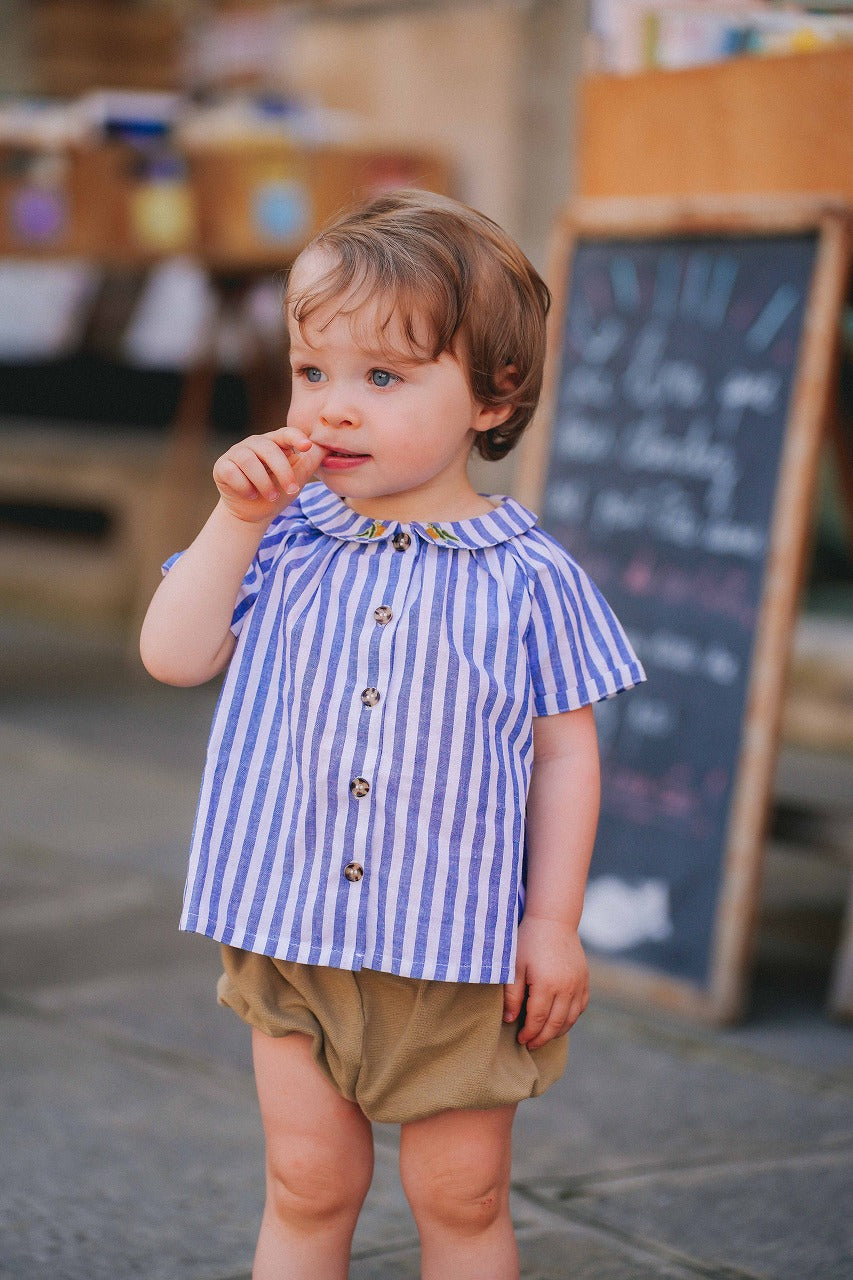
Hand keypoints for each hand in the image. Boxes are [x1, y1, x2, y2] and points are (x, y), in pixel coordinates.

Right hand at [213, 427, 327, 523]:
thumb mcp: (296, 479)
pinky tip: (250, 494)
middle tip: (292, 490)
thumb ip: (310, 462)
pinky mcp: (222, 467)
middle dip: (283, 471)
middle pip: (269, 449)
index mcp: (274, 443)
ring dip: (263, 482)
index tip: (307, 446)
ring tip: (271, 496)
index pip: (285, 433)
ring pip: (249, 460)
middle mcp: (254, 444)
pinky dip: (244, 487)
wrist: (252, 514)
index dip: (296, 437)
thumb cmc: (276, 492)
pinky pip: (232, 472)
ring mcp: (236, 453)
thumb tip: (326, 447)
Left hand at [503, 916, 588, 1048]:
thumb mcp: (515, 966)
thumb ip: (512, 995)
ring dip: (558, 1032)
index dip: (530, 1033)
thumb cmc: (529, 941)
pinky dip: (571, 1018)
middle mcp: (567, 988)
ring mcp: (578, 984)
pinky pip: (581, 1007)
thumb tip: (510, 1020)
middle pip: (556, 1024)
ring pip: (571, 1019)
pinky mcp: (584, 979)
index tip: (521, 1040)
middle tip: (531, 1045)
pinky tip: (560, 1021)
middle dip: (543, 1038)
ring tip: (545, 1037)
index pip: (538, 1020)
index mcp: (547, 985)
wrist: (554, 920)